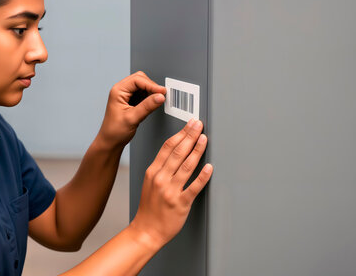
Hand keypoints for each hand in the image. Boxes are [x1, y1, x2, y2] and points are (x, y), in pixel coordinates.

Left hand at [98, 71, 165, 147]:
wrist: (110, 141)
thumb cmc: (114, 131)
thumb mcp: (132, 118)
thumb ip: (147, 106)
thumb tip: (160, 97)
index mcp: (118, 91)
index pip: (137, 80)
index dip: (151, 84)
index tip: (162, 92)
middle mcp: (121, 91)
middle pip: (140, 79)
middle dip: (152, 86)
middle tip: (161, 95)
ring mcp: (126, 96)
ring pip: (142, 86)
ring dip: (151, 92)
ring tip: (157, 101)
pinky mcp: (131, 101)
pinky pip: (143, 94)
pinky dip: (150, 97)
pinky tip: (153, 104)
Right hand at [130, 119, 212, 248]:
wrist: (146, 230)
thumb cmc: (149, 207)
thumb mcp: (149, 182)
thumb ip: (161, 167)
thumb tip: (175, 151)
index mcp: (153, 172)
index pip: (167, 147)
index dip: (180, 133)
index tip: (189, 124)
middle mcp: (161, 179)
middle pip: (177, 152)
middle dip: (190, 136)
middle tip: (199, 125)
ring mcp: (170, 191)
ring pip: (186, 166)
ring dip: (197, 150)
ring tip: (204, 139)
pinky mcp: (180, 203)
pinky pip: (193, 187)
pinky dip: (202, 176)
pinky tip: (209, 167)